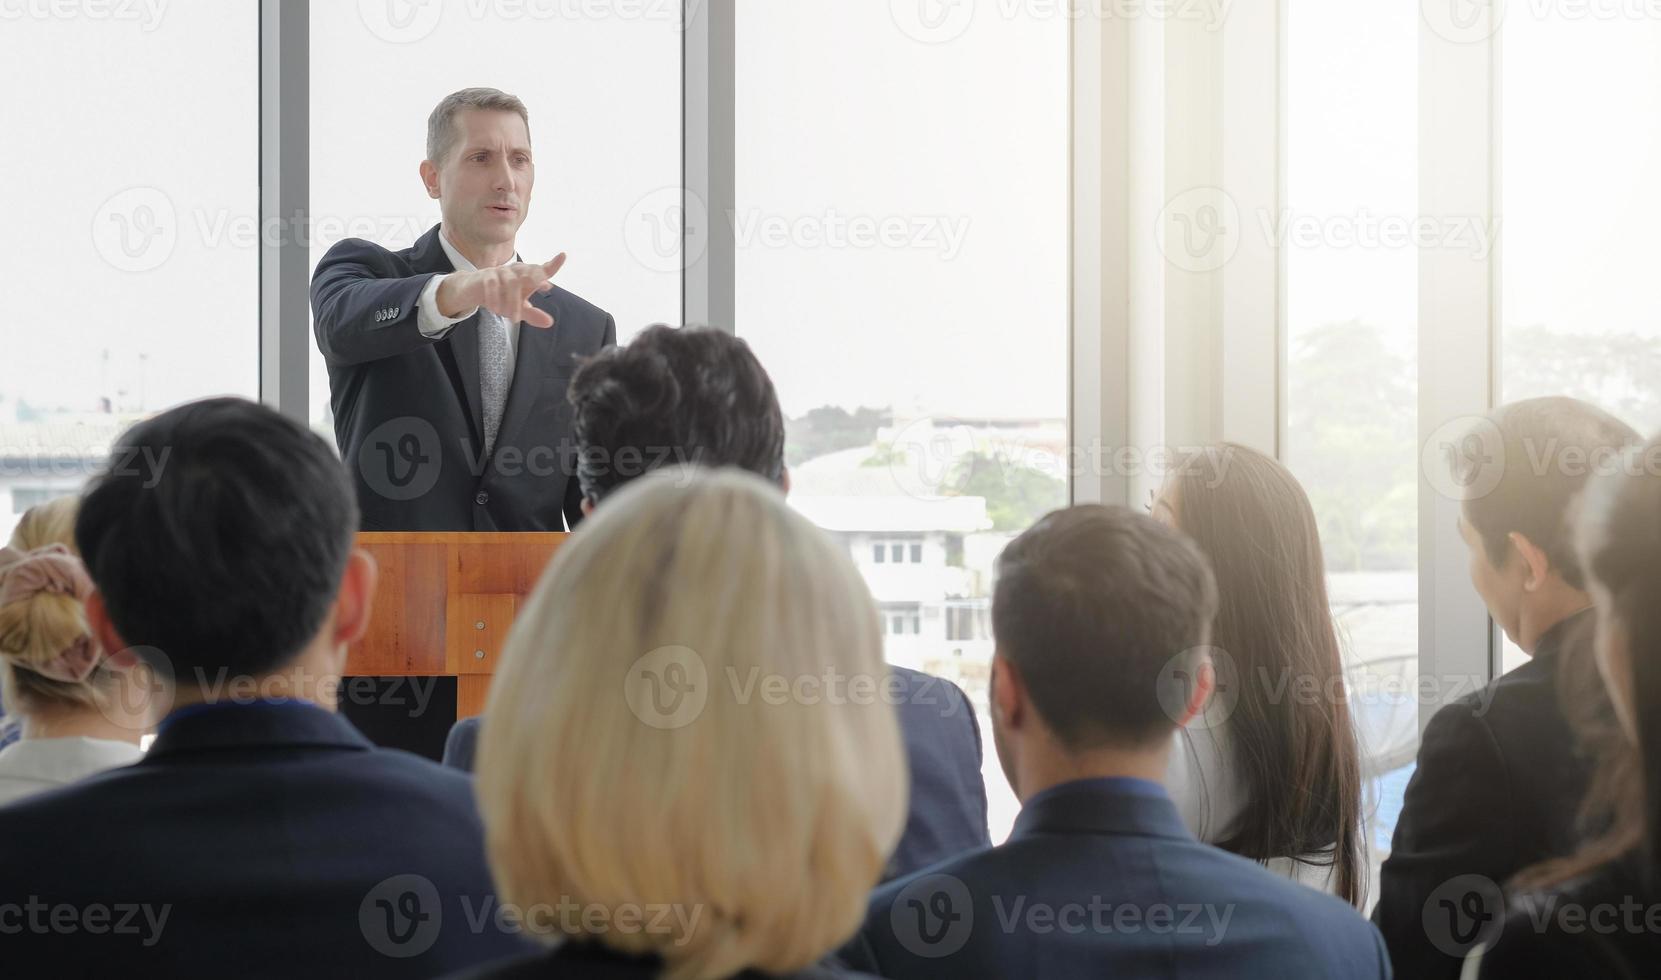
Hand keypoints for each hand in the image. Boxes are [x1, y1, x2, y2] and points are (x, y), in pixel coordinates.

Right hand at [437, 254, 565, 328]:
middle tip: (542, 286)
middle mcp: (515, 271)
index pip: (541, 270)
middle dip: (536, 278)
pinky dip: (495, 297)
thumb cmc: (501, 297)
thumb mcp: (518, 309)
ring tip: (514, 319)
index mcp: (526, 276)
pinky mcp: (485, 276)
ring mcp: (500, 272)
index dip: (553, 264)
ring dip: (513, 302)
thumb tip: (550, 323)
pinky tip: (497, 310)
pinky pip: (492, 284)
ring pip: (511, 283)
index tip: (563, 256)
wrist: (473, 290)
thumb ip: (533, 314)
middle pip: (529, 272)